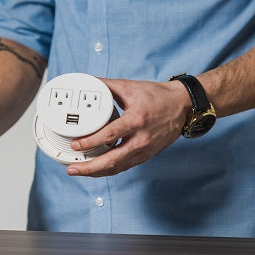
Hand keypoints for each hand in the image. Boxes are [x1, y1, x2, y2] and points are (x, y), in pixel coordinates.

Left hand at [66, 78, 188, 176]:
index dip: (90, 142)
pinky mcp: (146, 155)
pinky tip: (96, 169)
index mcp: (136, 120)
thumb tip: (88, 82)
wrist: (183, 105)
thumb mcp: (131, 87)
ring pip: (117, 167)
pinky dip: (108, 169)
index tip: (75, 145)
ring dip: (96, 172)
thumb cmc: (158, 96)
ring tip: (79, 171)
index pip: (109, 135)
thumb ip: (107, 86)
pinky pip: (124, 167)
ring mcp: (145, 150)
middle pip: (112, 160)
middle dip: (89, 168)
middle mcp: (141, 139)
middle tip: (71, 169)